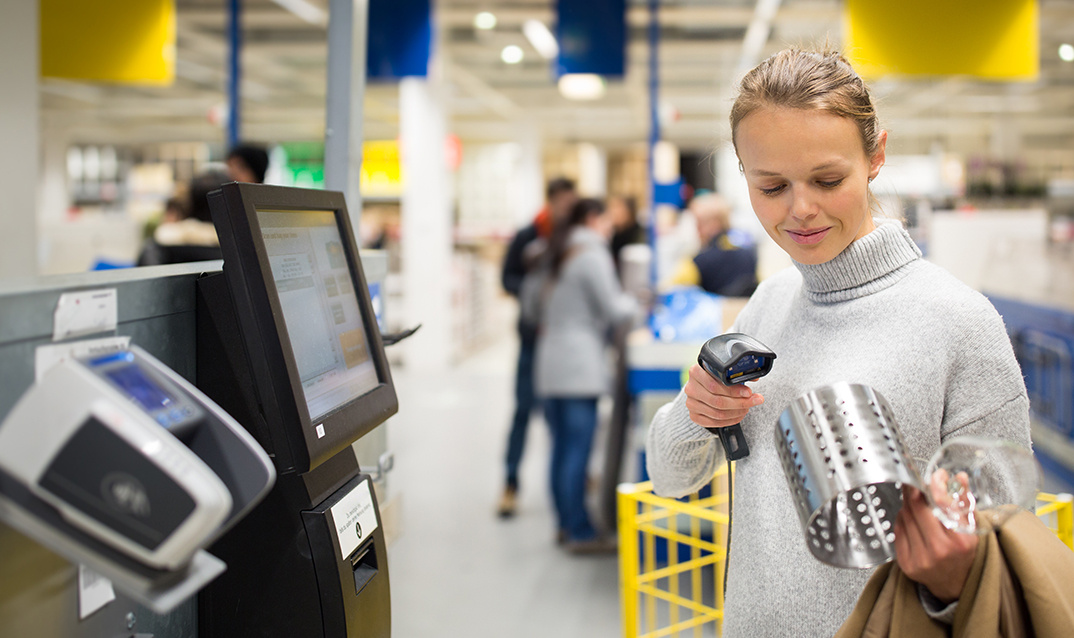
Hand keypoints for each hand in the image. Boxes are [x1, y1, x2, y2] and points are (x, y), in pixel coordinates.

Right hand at [683, 363, 763, 429]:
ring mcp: (691, 403)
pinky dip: (730, 421)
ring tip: (747, 408)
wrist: (702, 388)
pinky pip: (714, 422)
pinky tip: (738, 415)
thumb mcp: (723, 372)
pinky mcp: (694, 415)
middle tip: (753, 401)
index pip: (715, 385)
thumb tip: (755, 377)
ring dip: (736, 412)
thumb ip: (737, 374)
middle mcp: (690, 388)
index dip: (734, 391)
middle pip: (717, 401)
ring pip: (717, 413)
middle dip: (740, 403)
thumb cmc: (714, 378)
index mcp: (695, 372)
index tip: (749, 392)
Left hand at [894, 484, 978, 602]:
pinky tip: (912, 519)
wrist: (954, 582)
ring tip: (917, 502)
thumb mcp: (971, 527)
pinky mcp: (905, 562)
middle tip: (916, 482)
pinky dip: (903, 518)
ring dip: (909, 504)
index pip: (940, 505)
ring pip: (905, 516)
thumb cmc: (962, 551)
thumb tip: (959, 477)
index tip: (935, 476)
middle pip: (917, 508)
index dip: (934, 486)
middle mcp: (939, 551)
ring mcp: (919, 558)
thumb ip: (964, 501)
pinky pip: (898, 529)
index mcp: (959, 541)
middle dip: (915, 490)